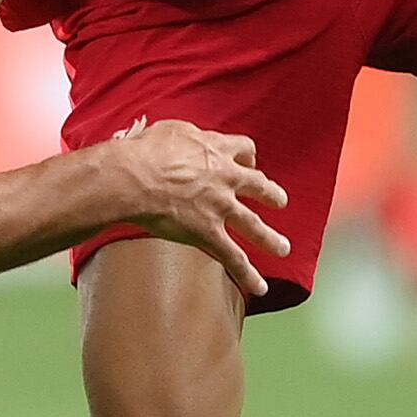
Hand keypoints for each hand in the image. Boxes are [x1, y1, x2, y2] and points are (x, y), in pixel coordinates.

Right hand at [97, 119, 290, 297]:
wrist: (133, 179)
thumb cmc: (146, 152)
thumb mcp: (172, 129)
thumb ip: (190, 135)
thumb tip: (190, 139)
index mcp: (217, 150)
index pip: (244, 148)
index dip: (247, 156)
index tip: (248, 162)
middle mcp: (226, 178)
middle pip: (260, 186)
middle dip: (272, 195)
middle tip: (280, 201)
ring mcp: (220, 208)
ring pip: (254, 225)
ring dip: (271, 239)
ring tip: (283, 248)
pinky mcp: (208, 233)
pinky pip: (233, 257)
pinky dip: (248, 274)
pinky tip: (259, 287)